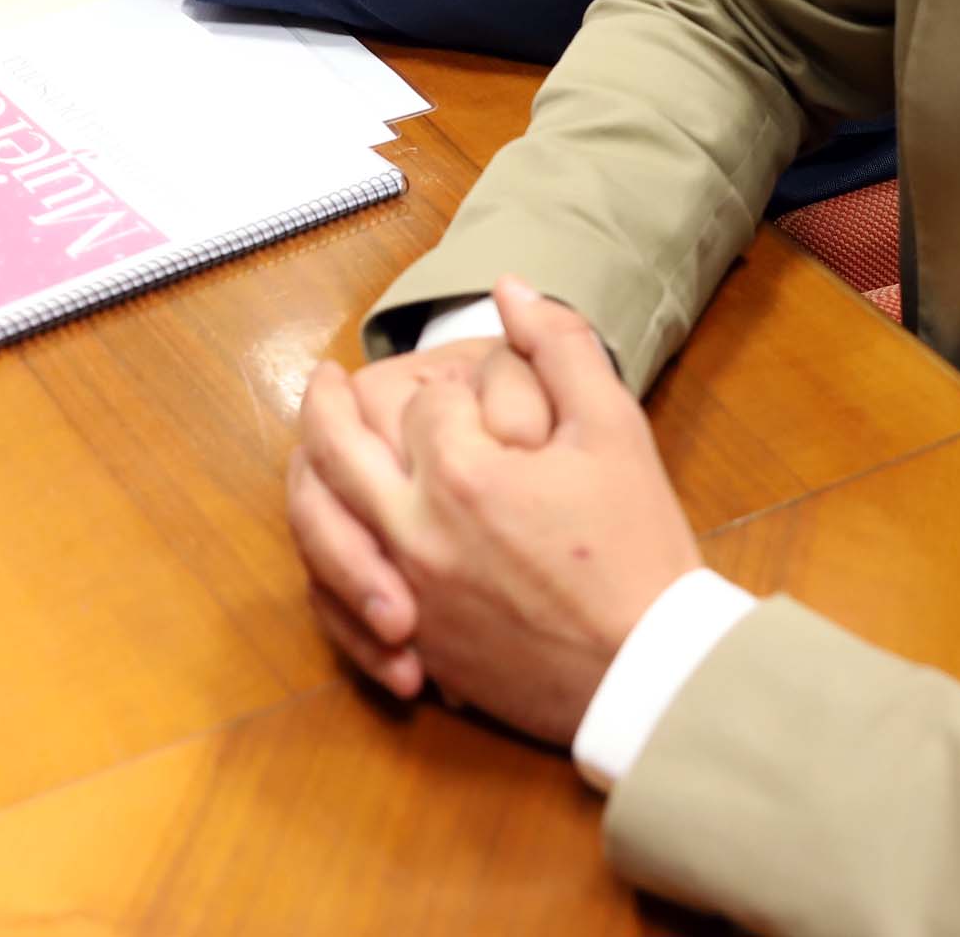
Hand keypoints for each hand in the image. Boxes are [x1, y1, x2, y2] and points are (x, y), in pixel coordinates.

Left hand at [303, 280, 699, 745]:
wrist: (650, 670)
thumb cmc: (638, 548)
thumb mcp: (614, 429)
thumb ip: (559, 346)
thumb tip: (511, 289)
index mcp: (461, 474)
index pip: (423, 405)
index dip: (450, 392)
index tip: (476, 396)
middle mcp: (415, 533)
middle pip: (335, 452)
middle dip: (324, 405)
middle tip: (323, 381)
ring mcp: (409, 594)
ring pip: (322, 526)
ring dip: (309, 478)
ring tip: (312, 453)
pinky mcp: (416, 644)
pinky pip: (338, 603)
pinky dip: (329, 567)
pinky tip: (337, 538)